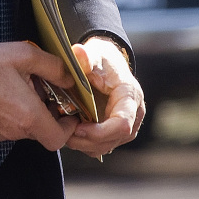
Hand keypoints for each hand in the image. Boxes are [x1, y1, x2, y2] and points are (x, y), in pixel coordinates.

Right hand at [0, 41, 80, 151]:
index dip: (69, 128)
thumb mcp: (24, 55)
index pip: (59, 139)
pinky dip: (17, 114)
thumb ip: (53, 67)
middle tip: (47, 91)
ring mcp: (1, 133)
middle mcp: (16, 130)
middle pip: (43, 132)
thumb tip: (70, 78)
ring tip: (25, 85)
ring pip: (27, 128)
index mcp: (28, 115)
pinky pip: (12, 126)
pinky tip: (9, 92)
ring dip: (32, 112)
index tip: (70, 112)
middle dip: (50, 113)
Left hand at [65, 37, 145, 159]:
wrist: (107, 63)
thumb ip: (85, 57)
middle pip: (114, 139)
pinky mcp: (117, 131)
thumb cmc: (102, 59)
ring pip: (108, 145)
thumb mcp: (94, 54)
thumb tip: (78, 52)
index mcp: (130, 95)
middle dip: (88, 140)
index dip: (100, 132)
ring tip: (66, 132)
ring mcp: (127, 125)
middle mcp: (133, 114)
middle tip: (65, 133)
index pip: (122, 124)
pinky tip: (72, 133)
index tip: (78, 127)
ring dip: (85, 145)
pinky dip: (87, 144)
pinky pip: (103, 145)